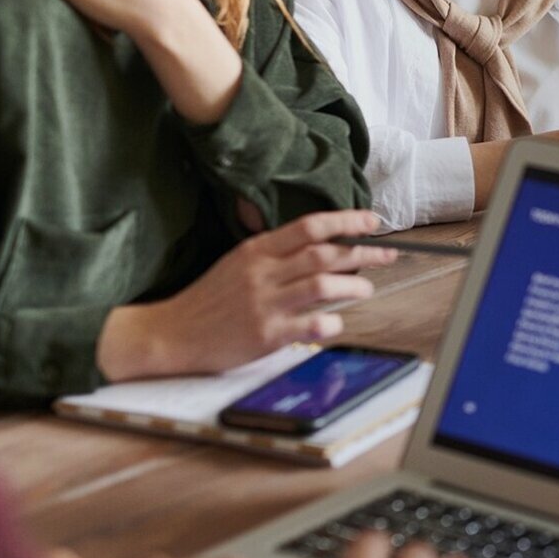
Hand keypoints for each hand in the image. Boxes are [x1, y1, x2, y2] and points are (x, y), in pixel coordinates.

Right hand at [97, 209, 396, 380]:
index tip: (373, 222)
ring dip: (353, 287)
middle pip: (324, 254)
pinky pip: (310, 326)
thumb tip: (322, 247)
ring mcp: (264, 304)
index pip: (309, 227)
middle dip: (363, 253)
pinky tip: (335, 323)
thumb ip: (275, 254)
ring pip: (323, 287)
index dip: (346, 222)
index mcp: (256, 250)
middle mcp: (262, 273)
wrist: (170, 333)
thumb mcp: (237, 263)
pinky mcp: (265, 335)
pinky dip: (331, 323)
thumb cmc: (209, 298)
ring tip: (365, 289)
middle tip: (388, 255)